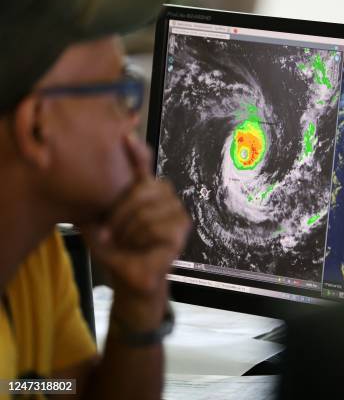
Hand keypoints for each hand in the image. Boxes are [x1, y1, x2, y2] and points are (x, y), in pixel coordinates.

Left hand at [83, 135, 190, 328]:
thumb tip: (90, 175)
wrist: (128, 278)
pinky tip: (142, 247)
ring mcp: (177, 212)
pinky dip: (143, 239)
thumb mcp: (100, 222)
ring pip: (148, 210)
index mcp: (145, 191)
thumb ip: (100, 200)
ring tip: (126, 242)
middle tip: (111, 232)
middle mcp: (165, 197)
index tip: (125, 136)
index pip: (144, 164)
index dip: (136, 151)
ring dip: (129, 230)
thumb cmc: (116, 250)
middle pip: (144, 188)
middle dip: (121, 212)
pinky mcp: (182, 230)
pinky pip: (157, 226)